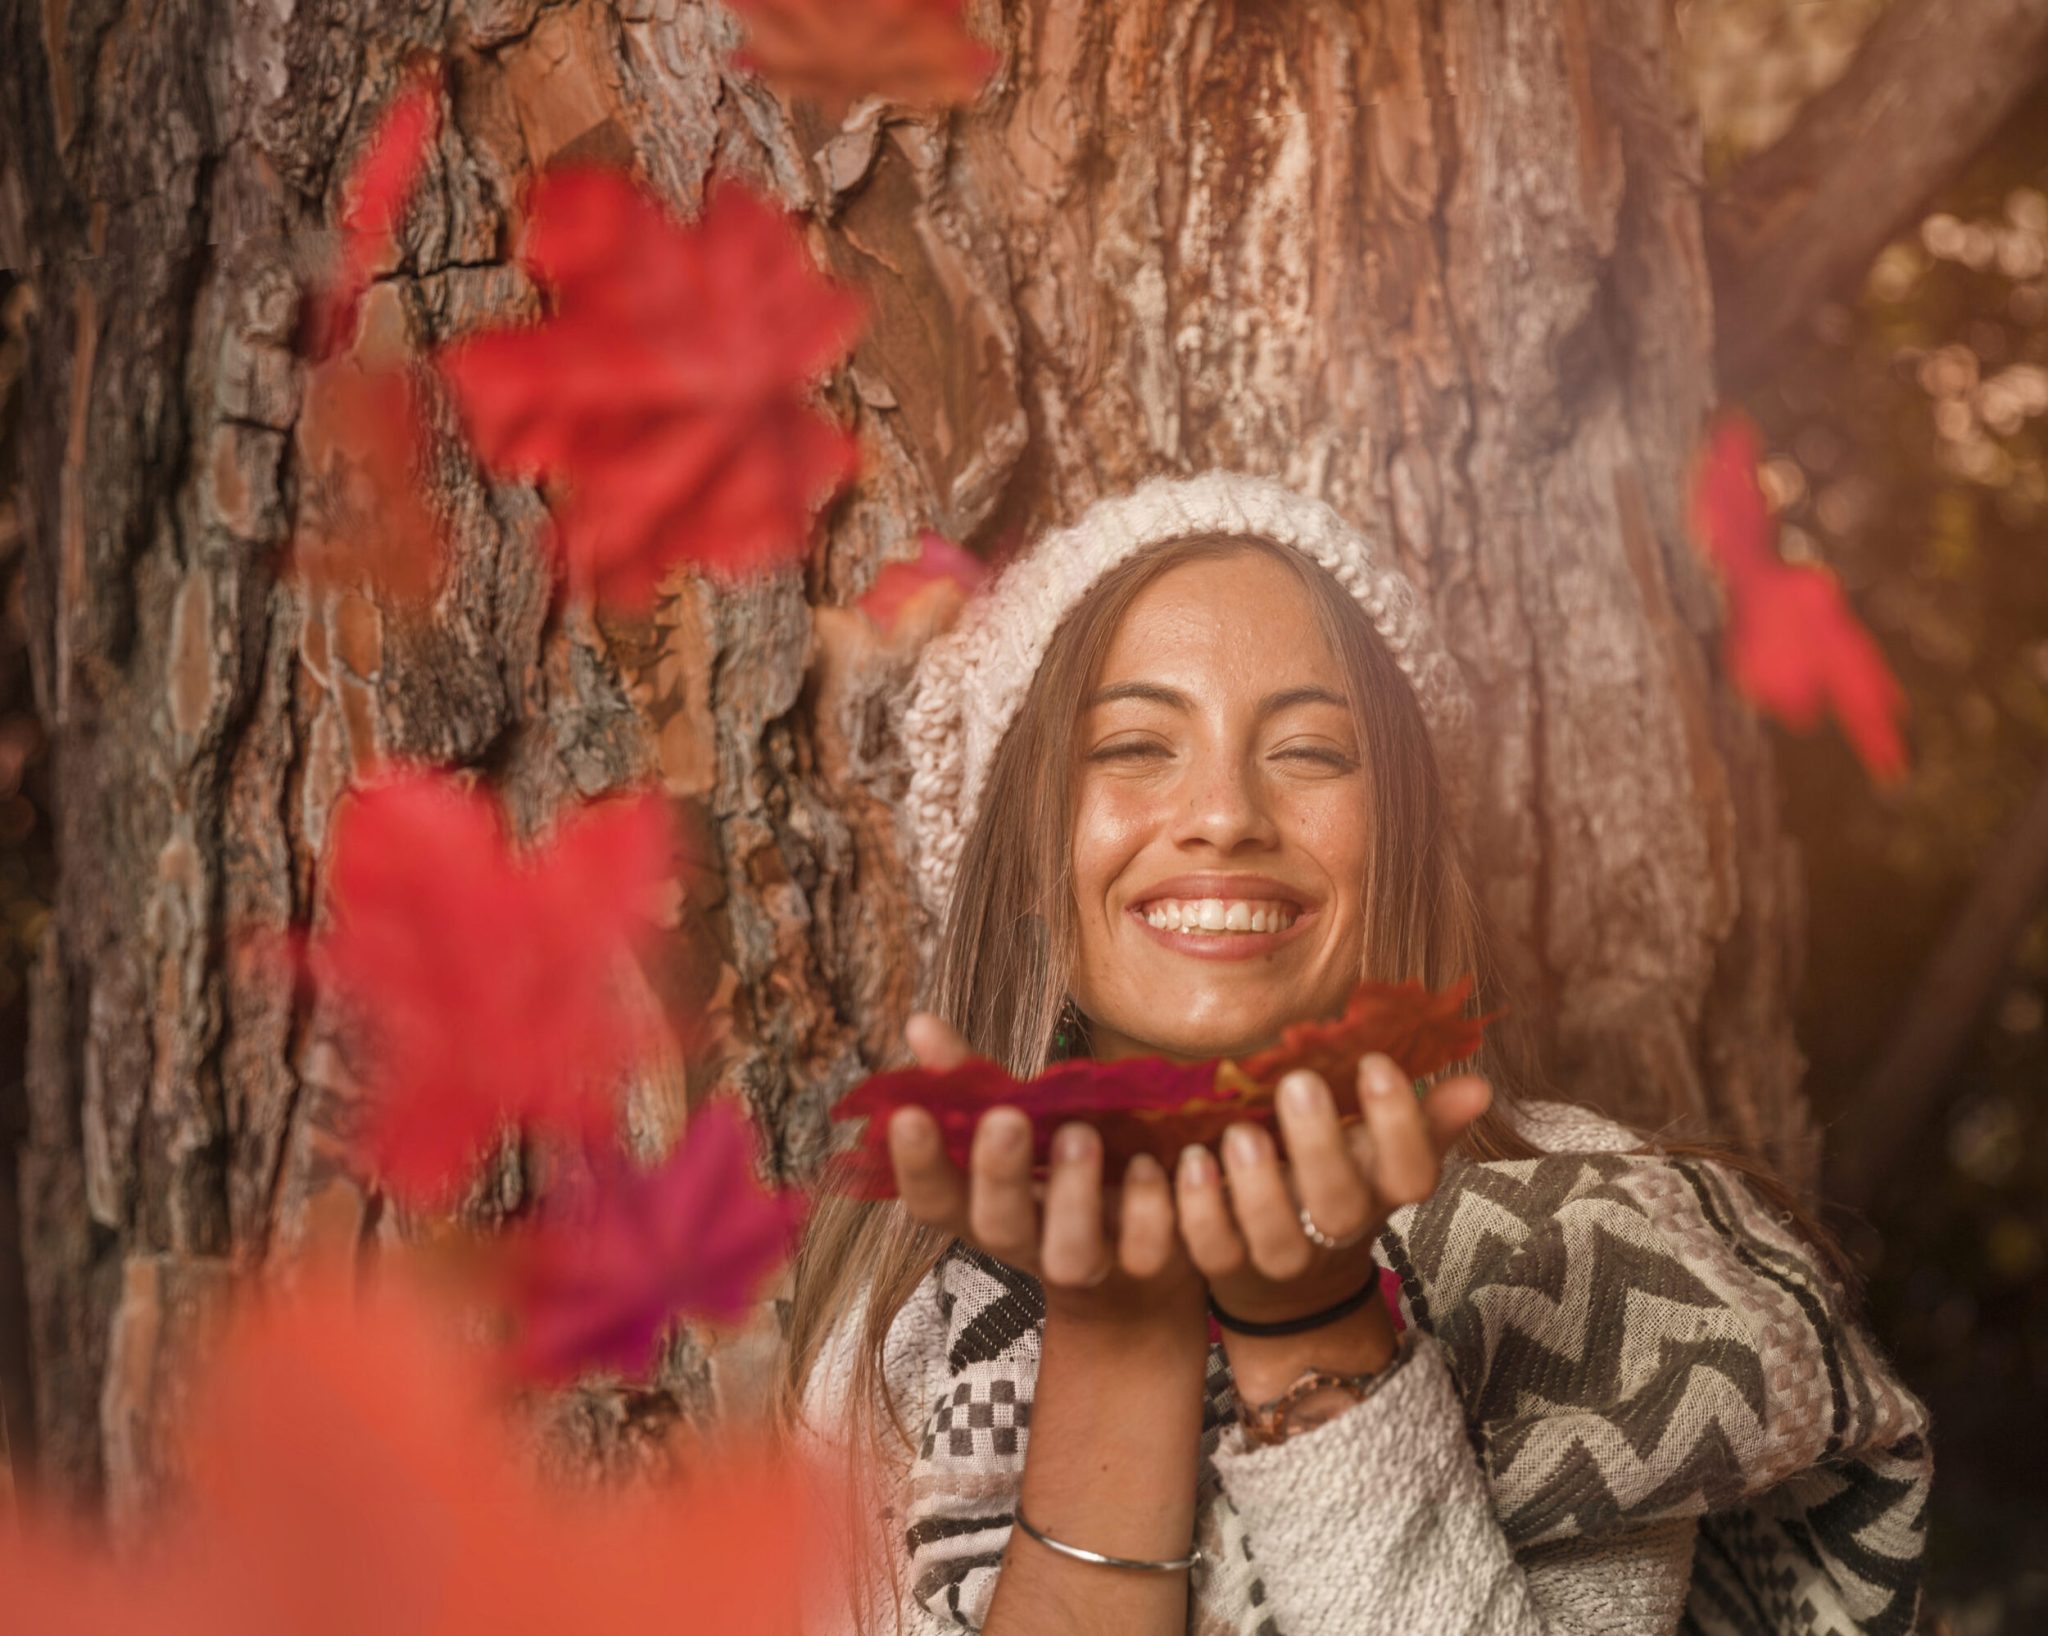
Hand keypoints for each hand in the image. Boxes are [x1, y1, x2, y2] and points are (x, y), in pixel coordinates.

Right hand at [886, 1013, 1203, 1327]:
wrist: (1144, 1261)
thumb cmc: (1064, 1173)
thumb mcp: (1019, 1124)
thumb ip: (972, 1083)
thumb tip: (919, 1024)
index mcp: (985, 1209)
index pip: (935, 1201)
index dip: (918, 1165)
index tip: (907, 1115)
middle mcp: (1032, 1243)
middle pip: (1000, 1228)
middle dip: (999, 1175)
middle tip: (1007, 1119)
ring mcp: (1092, 1260)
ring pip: (1073, 1256)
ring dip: (1076, 1197)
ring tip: (1083, 1133)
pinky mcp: (1154, 1264)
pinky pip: (1152, 1252)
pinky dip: (1159, 1208)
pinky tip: (1171, 1163)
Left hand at [1174, 1052, 1490, 1327]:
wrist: (1292, 1291)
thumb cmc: (1338, 1191)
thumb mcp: (1382, 1159)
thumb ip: (1423, 1122)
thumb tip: (1481, 1085)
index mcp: (1380, 1195)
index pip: (1411, 1172)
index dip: (1401, 1126)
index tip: (1376, 1063)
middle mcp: (1334, 1230)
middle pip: (1339, 1205)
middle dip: (1321, 1146)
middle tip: (1299, 1083)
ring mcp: (1279, 1255)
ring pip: (1274, 1238)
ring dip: (1257, 1186)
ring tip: (1238, 1133)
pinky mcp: (1225, 1266)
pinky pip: (1210, 1248)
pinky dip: (1196, 1208)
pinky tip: (1185, 1160)